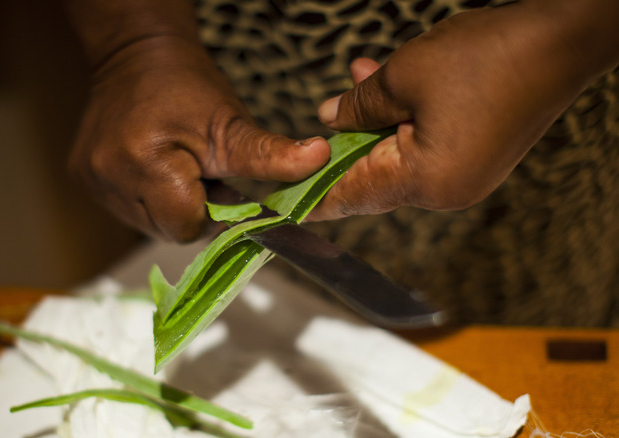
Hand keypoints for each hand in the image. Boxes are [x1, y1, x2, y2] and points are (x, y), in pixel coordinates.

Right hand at [70, 36, 330, 240]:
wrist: (137, 55)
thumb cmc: (189, 88)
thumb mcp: (231, 122)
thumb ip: (269, 155)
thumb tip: (319, 161)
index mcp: (146, 163)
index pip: (187, 226)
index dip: (210, 209)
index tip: (215, 180)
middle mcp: (110, 177)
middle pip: (167, 229)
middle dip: (189, 208)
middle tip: (195, 171)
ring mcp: (92, 179)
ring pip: (146, 224)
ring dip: (167, 205)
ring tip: (174, 167)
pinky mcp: (82, 177)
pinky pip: (126, 209)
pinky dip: (145, 197)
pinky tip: (152, 168)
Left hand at [311, 1, 618, 220]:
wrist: (562, 39)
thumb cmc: (485, 58)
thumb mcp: (401, 78)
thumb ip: (357, 107)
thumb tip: (330, 121)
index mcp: (425, 182)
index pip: (350, 196)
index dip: (311, 196)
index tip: (281, 204)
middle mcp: (446, 191)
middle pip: (372, 176)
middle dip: (344, 142)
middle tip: (319, 119)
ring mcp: (465, 177)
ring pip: (397, 154)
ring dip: (374, 121)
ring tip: (360, 80)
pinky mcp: (477, 158)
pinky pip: (424, 145)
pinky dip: (402, 120)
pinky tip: (390, 84)